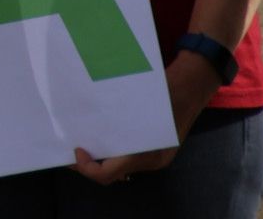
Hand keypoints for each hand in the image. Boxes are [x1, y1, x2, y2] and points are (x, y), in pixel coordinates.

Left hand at [70, 49, 220, 184]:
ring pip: (119, 168)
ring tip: (81, 142)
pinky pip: (128, 158)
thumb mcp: (134, 101)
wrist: (191, 88)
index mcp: (147, 153)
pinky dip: (111, 151)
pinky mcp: (155, 152)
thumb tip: (82, 122)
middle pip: (111, 174)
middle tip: (71, 149)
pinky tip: (100, 137)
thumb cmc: (163, 91)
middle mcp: (151, 161)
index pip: (108, 174)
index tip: (76, 149)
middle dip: (88, 165)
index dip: (86, 167)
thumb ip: (114, 117)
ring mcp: (155, 158)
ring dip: (99, 158)